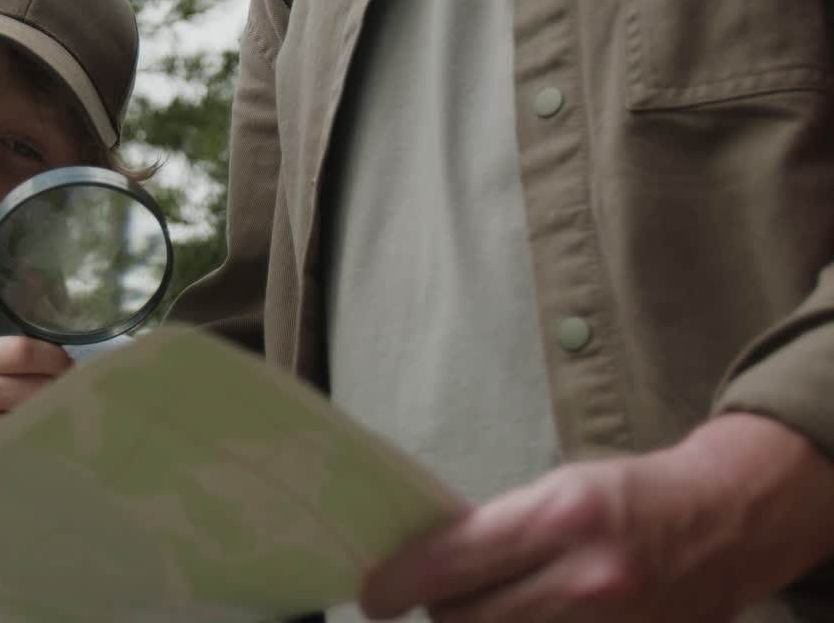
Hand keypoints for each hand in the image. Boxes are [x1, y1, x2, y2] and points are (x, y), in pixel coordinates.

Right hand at [0, 336, 71, 472]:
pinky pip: (24, 443)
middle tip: (75, 395)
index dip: (57, 359)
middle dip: (65, 390)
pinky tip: (40, 438)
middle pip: (39, 385)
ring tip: (60, 416)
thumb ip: (3, 360)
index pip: (26, 350)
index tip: (68, 367)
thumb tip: (61, 362)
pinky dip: (38, 440)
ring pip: (37, 416)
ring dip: (56, 416)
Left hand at [359, 414, 833, 621]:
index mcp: (562, 517)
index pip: (451, 563)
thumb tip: (422, 566)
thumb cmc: (629, 497)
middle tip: (431, 599)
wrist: (728, 521)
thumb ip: (497, 531)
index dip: (397, 584)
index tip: (371, 595)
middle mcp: (588, 579)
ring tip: (477, 610)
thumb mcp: (557, 490)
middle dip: (440, 612)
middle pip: (469, 619)